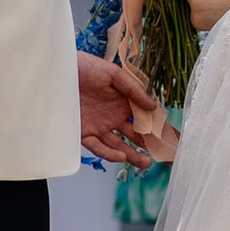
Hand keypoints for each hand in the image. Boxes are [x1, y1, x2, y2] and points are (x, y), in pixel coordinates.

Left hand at [77, 49, 163, 165]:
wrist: (58, 70)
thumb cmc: (85, 67)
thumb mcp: (113, 74)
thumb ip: (134, 90)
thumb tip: (153, 107)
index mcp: (123, 103)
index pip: (145, 119)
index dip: (158, 129)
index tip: (172, 138)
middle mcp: (113, 117)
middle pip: (135, 135)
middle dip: (149, 146)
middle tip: (163, 156)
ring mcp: (99, 126)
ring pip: (119, 145)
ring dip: (132, 154)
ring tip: (146, 162)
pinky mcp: (83, 133)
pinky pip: (98, 147)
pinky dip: (109, 152)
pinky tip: (121, 154)